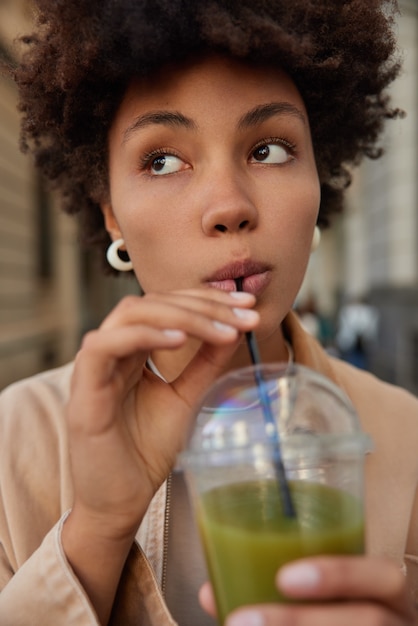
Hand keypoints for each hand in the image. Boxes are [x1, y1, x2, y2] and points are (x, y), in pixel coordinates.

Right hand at [66, 288, 257, 537]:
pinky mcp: (83, 392)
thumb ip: (205, 364)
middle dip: (202, 303)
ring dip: (180, 314)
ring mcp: (95, 368)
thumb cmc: (147, 451)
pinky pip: (104, 347)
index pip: (167, 307)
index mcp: (133, 351)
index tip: (247, 304)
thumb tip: (235, 328)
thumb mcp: (186, 398)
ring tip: (221, 328)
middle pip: (151, 303)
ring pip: (130, 315)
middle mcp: (112, 351)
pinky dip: (142, 336)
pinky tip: (179, 340)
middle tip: (243, 312)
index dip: (207, 300)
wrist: (121, 502)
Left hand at [200, 556, 416, 625]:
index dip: (339, 574)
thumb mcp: (321, 602)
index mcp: (392, 599)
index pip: (386, 576)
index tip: (283, 578)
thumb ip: (275, 593)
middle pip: (369, 622)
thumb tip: (211, 592)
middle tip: (241, 622)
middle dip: (301, 622)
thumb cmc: (336, 618)